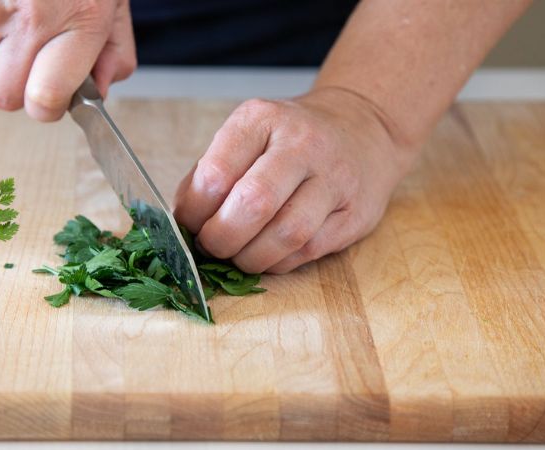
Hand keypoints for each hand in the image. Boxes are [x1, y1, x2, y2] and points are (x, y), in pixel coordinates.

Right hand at [0, 0, 135, 120]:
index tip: (53, 93)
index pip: (44, 102)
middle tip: (34, 54)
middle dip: (19, 84)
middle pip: (3, 96)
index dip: (48, 105)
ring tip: (16, 10)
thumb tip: (99, 90)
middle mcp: (27, 15)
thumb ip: (113, 49)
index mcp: (77, 19)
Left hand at [173, 87, 416, 273]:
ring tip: (238, 256)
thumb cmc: (288, 140)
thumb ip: (210, 174)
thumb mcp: (246, 136)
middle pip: (253, 205)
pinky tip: (268, 255)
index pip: (215, 174)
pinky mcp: (355, 213)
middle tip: (211, 247)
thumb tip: (182, 224)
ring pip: (286, 234)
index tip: (190, 224)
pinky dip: (278, 263)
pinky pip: (308, 251)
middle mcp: (302, 144)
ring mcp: (335, 179)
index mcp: (262, 119)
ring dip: (250, 258)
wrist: (362, 128)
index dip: (193, 212)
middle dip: (221, 239)